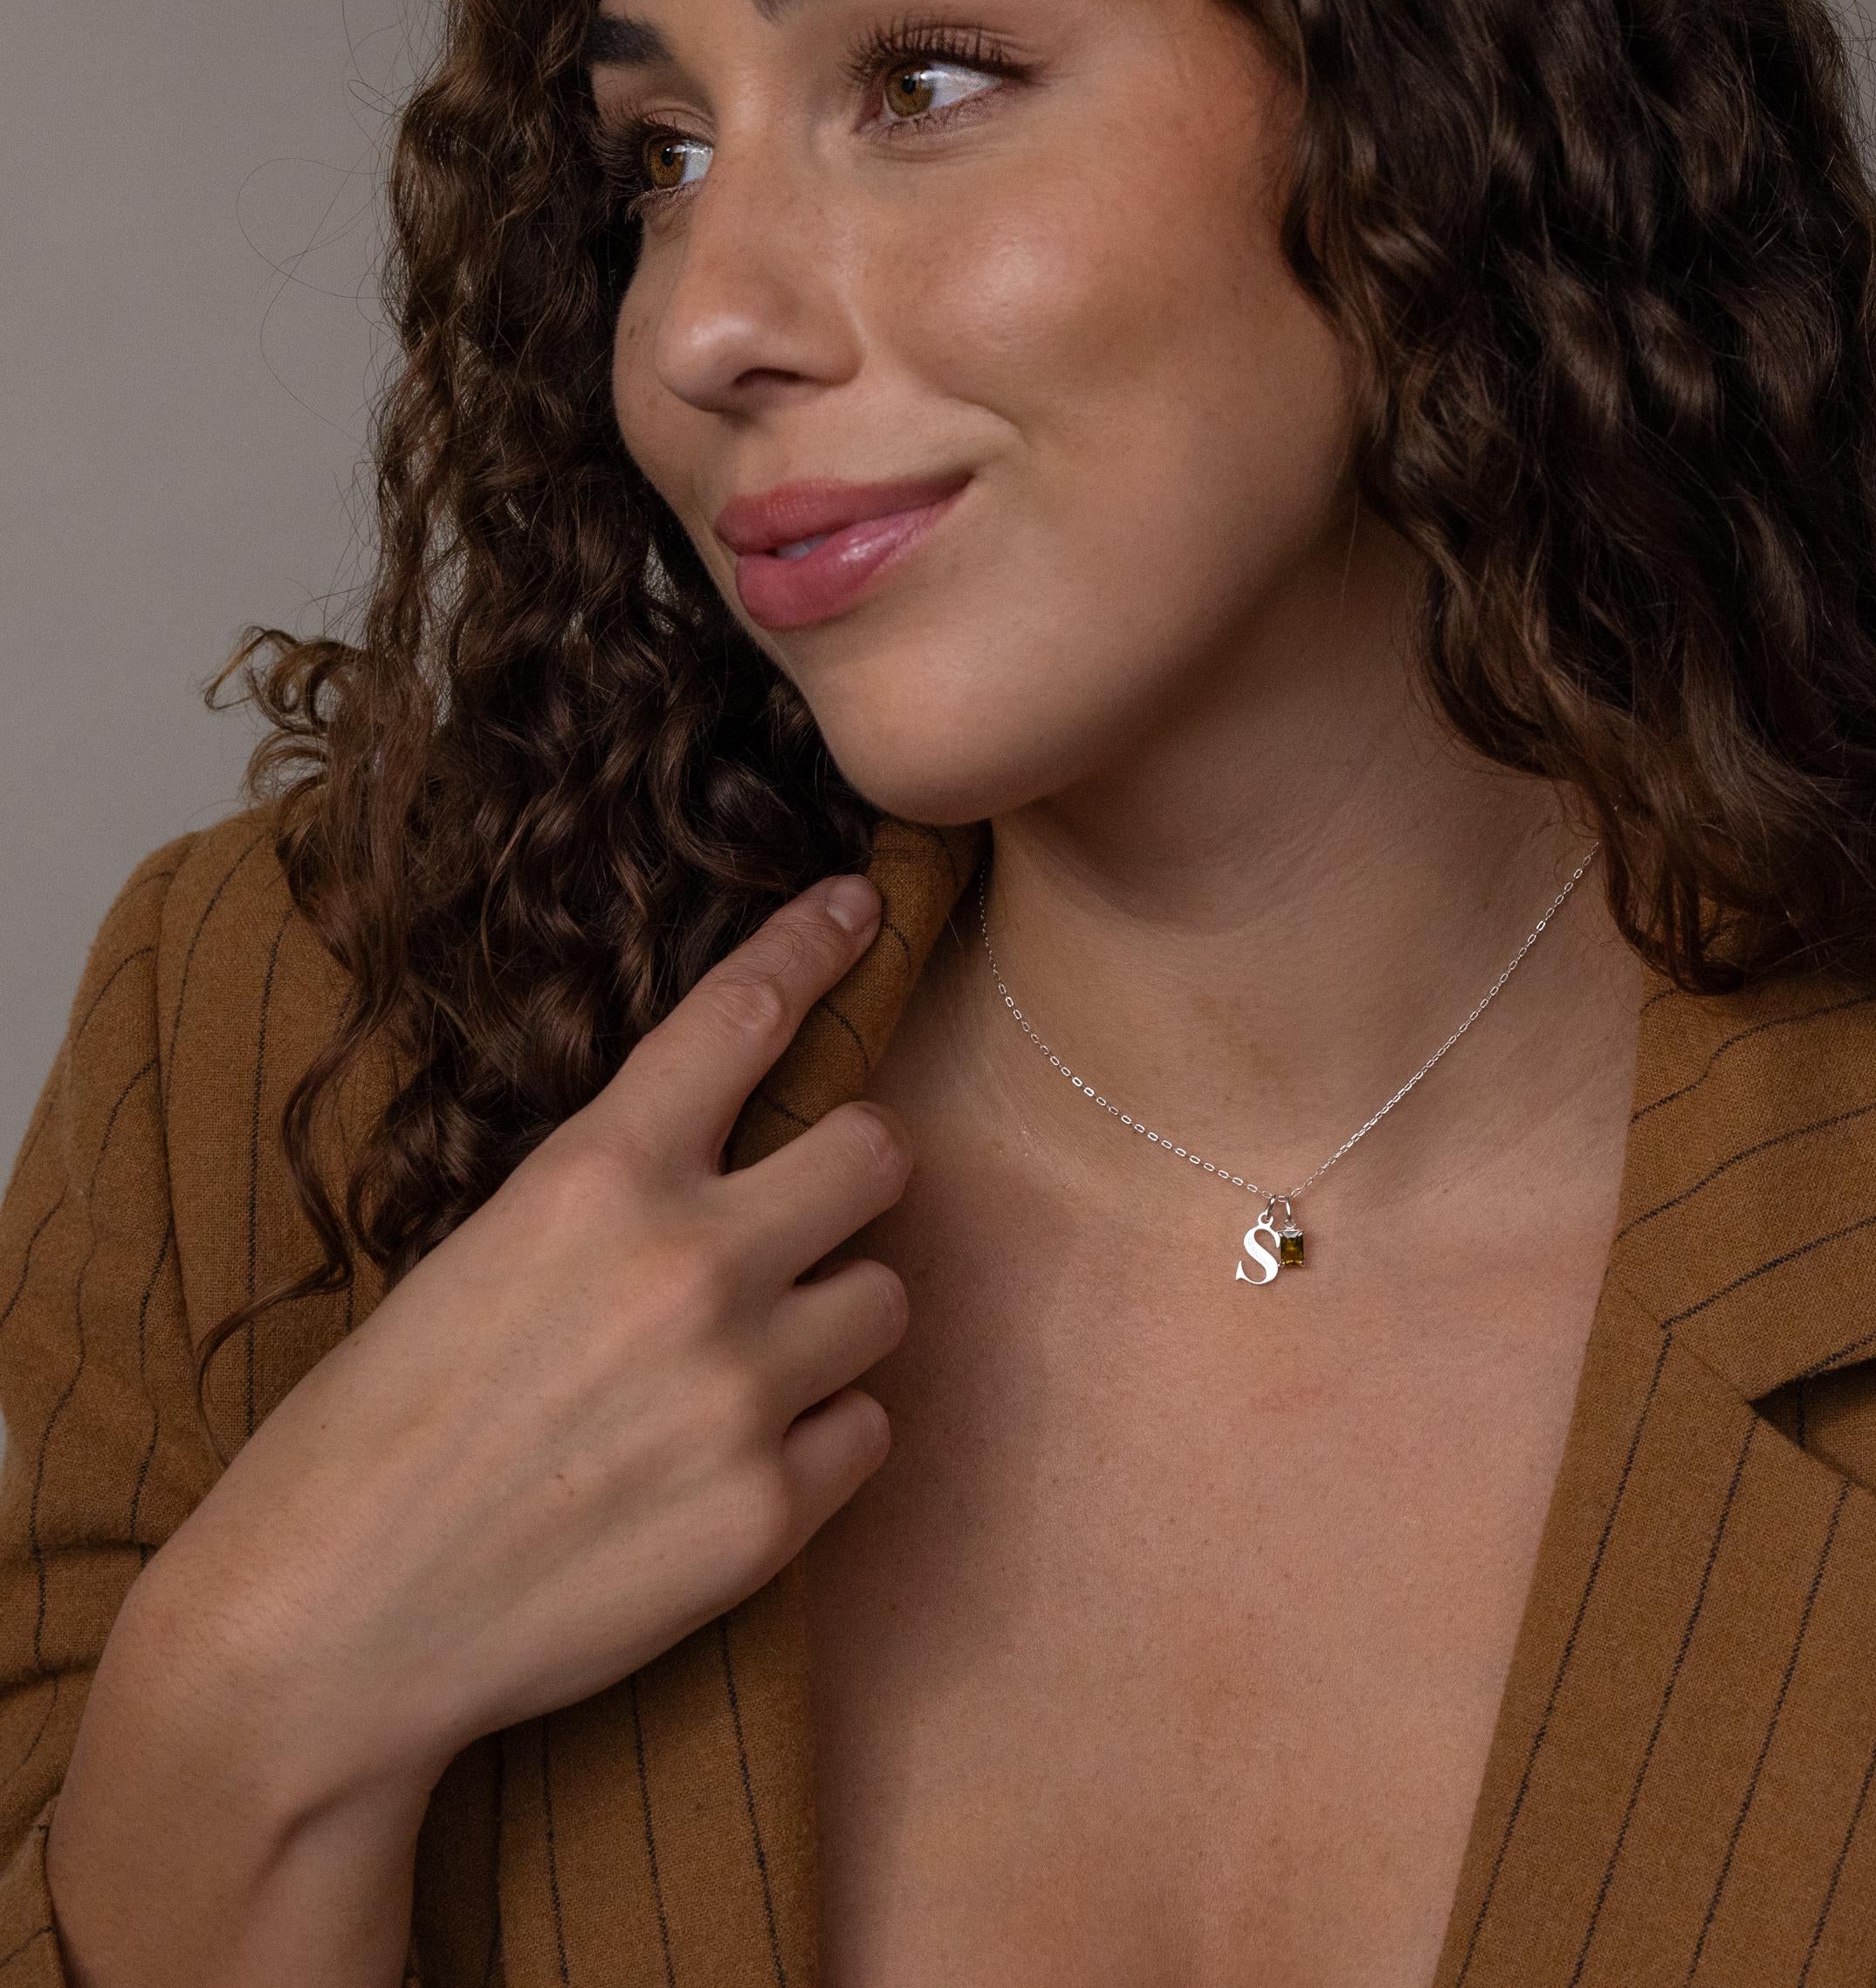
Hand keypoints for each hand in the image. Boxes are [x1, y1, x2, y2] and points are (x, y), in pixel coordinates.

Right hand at [148, 873, 906, 1811]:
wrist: (321, 1637)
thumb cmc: (374, 1436)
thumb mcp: (481, 1252)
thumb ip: (617, 1192)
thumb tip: (731, 1157)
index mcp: (595, 1179)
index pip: (742, 1017)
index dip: (812, 946)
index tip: (857, 908)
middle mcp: (689, 1266)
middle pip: (879, 1154)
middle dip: (848, 1178)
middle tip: (798, 1221)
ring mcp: (741, 1390)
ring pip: (885, 1297)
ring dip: (832, 1319)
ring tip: (737, 1368)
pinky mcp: (768, 1512)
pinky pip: (868, 1428)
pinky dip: (822, 1439)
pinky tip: (730, 1465)